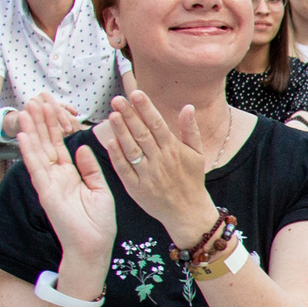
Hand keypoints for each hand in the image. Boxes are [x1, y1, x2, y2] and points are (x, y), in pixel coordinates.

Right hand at [15, 94, 114, 268]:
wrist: (94, 246)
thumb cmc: (99, 223)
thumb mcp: (99, 189)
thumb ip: (90, 168)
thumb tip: (82, 147)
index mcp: (70, 175)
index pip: (59, 145)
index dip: (54, 126)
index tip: (50, 108)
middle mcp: (57, 177)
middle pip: (46, 144)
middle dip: (40, 123)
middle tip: (34, 101)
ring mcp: (50, 184)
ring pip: (38, 152)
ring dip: (32, 132)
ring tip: (26, 111)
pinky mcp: (47, 192)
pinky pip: (37, 169)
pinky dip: (30, 152)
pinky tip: (24, 136)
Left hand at [93, 89, 220, 246]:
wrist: (188, 212)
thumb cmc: (191, 180)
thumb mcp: (197, 154)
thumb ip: (191, 130)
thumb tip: (188, 106)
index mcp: (173, 150)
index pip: (157, 124)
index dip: (146, 108)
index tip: (135, 93)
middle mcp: (160, 161)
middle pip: (142, 134)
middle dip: (129, 115)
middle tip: (117, 99)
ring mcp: (147, 175)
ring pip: (132, 149)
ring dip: (121, 132)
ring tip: (112, 115)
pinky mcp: (137, 188)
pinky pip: (125, 170)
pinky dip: (117, 156)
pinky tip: (109, 141)